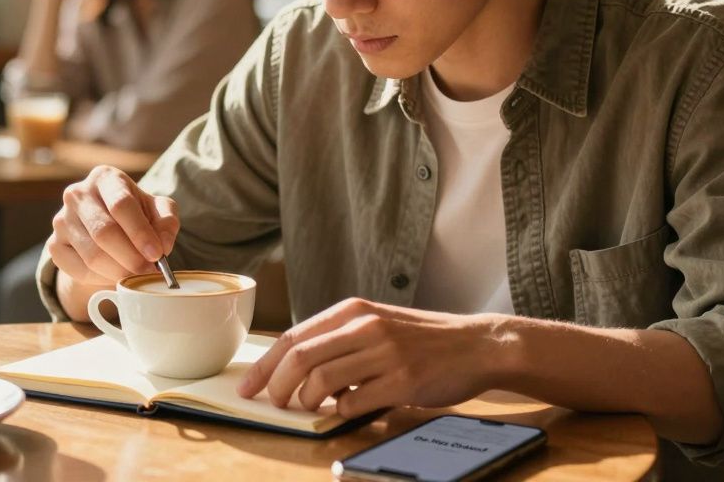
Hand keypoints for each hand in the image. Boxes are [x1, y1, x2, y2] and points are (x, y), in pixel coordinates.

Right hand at [49, 166, 179, 284]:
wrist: (105, 227)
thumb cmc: (135, 214)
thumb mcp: (157, 210)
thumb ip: (166, 222)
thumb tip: (162, 245)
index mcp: (105, 178)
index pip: (121, 204)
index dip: (140, 233)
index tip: (157, 254)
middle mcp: (77, 194)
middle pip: (104, 232)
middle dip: (131, 257)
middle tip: (148, 271)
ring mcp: (62, 219)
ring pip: (92, 255)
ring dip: (119, 271)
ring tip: (135, 274)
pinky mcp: (54, 245)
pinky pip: (80, 270)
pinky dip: (102, 279)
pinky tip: (115, 275)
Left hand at [237, 298, 503, 417]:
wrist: (476, 344)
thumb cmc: (421, 339)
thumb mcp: (376, 324)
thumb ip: (339, 340)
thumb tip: (296, 369)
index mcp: (353, 311)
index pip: (294, 337)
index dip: (265, 365)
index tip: (248, 386)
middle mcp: (365, 326)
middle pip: (300, 357)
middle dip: (277, 385)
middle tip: (274, 404)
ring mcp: (385, 352)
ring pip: (322, 380)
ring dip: (309, 402)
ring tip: (314, 408)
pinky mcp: (403, 380)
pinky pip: (355, 402)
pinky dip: (343, 412)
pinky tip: (349, 409)